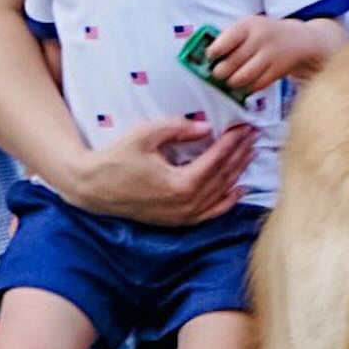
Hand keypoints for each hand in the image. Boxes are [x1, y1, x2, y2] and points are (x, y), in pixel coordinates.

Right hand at [68, 117, 256, 225]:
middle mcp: (186, 205)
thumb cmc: (117, 159)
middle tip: (253, 135)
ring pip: (220, 194)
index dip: (232, 142)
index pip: (216, 160)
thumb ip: (177, 128)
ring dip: (237, 172)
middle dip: (240, 154)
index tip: (244, 127)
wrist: (94, 188)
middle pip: (223, 176)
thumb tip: (205, 127)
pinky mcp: (177, 221)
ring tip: (251, 153)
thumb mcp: (145, 135)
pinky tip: (238, 189)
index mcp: (180, 184)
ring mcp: (182, 216)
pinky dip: (226, 202)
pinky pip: (209, 213)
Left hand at [209, 15, 333, 91]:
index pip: (223, 43)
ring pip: (242, 78)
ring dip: (231, 82)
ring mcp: (270, 56)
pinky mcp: (277, 71)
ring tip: (229, 80)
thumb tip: (207, 58)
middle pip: (231, 64)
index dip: (212, 54)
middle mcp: (259, 39)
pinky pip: (255, 85)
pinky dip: (246, 88)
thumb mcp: (248, 26)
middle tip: (217, 73)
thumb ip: (229, 38)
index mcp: (247, 25)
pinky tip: (244, 84)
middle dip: (219, 72)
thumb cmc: (264, 33)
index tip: (210, 58)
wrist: (299, 40)